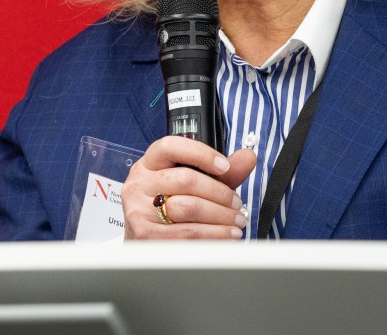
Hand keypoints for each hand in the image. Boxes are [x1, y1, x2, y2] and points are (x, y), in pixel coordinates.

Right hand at [121, 136, 255, 239]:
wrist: (145, 239)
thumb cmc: (171, 205)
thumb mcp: (194, 183)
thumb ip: (221, 172)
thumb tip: (248, 157)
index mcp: (150, 163)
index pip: (171, 146)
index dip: (201, 154)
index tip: (224, 166)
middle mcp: (139, 183)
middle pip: (186, 179)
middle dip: (220, 193)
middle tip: (238, 204)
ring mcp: (138, 209)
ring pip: (188, 207)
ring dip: (220, 216)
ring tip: (236, 221)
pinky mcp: (143, 235)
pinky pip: (185, 234)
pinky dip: (212, 235)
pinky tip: (226, 235)